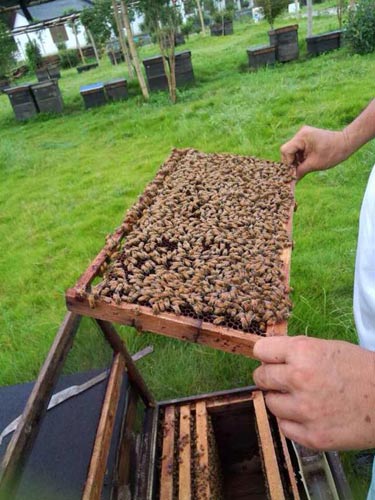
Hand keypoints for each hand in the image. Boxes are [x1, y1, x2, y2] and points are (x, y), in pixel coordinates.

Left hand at [253, 336, 374, 450]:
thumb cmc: (360, 369)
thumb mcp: (327, 347)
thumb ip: (296, 351)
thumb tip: (268, 355)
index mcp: (303, 352)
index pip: (261, 350)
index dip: (266, 354)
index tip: (271, 359)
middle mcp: (299, 379)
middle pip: (261, 377)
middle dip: (269, 377)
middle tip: (283, 380)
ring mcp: (305, 410)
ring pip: (270, 404)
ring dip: (281, 400)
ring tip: (300, 398)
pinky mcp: (312, 436)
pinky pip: (284, 428)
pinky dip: (292, 422)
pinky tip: (308, 415)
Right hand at [280, 126, 350, 179]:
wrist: (346, 143)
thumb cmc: (332, 153)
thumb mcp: (314, 165)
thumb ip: (299, 173)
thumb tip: (289, 184)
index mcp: (302, 137)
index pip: (286, 150)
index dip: (288, 163)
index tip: (293, 172)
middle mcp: (300, 133)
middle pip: (287, 151)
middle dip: (291, 162)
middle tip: (298, 171)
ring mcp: (303, 135)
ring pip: (291, 151)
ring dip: (295, 161)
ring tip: (304, 167)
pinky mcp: (306, 138)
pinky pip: (297, 150)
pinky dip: (299, 158)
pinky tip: (306, 162)